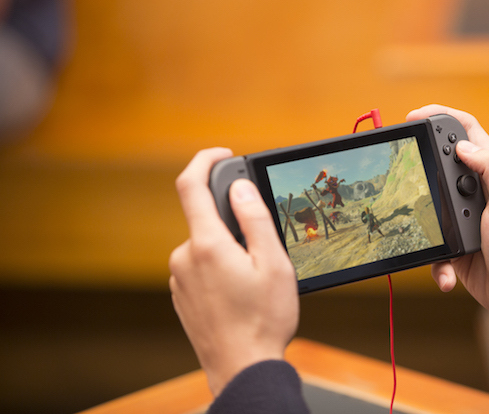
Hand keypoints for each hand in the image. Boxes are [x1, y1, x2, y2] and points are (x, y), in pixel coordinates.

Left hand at [169, 148, 299, 396]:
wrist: (242, 368)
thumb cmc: (263, 319)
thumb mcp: (273, 263)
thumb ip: (254, 218)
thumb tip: (240, 187)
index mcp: (207, 244)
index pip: (190, 185)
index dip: (205, 160)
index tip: (223, 154)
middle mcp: (185, 257)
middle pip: (206, 219)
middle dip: (234, 223)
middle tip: (263, 250)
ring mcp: (180, 279)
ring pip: (206, 245)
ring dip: (230, 250)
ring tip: (256, 281)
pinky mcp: (182, 296)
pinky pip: (201, 267)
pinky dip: (221, 268)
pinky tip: (241, 294)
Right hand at [407, 105, 488, 340]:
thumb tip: (463, 144)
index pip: (466, 131)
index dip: (441, 116)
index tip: (414, 116)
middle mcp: (477, 189)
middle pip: (441, 160)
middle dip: (421, 166)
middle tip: (403, 171)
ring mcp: (463, 214)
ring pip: (429, 201)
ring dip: (424, 221)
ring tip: (435, 237)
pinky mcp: (453, 239)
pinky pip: (432, 240)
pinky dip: (436, 260)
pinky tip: (448, 272)